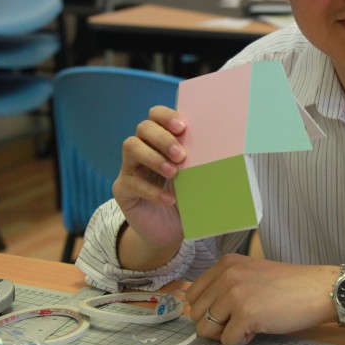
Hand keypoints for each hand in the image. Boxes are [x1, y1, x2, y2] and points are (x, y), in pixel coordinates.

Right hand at [112, 105, 186, 254]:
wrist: (170, 230)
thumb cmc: (186, 197)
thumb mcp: (196, 177)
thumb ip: (199, 160)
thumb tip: (221, 148)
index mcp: (160, 139)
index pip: (156, 115)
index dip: (166, 116)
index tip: (182, 127)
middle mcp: (142, 148)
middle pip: (143, 128)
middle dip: (163, 138)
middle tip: (181, 155)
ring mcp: (129, 167)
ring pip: (131, 147)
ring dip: (154, 157)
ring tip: (173, 173)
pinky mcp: (122, 189)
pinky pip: (131, 183)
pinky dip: (152, 190)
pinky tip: (169, 199)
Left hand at [186, 255, 336, 344]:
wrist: (318, 289)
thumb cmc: (288, 285)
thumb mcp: (249, 273)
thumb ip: (224, 284)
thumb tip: (197, 309)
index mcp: (225, 263)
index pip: (193, 295)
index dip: (208, 310)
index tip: (228, 310)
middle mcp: (227, 275)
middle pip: (197, 315)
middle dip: (216, 323)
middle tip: (242, 317)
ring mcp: (235, 294)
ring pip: (207, 330)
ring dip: (228, 332)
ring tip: (252, 320)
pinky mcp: (246, 314)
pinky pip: (227, 341)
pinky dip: (242, 340)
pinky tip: (260, 326)